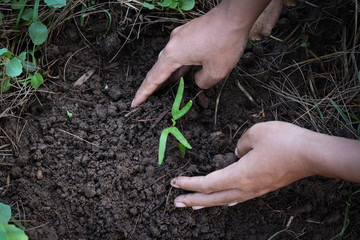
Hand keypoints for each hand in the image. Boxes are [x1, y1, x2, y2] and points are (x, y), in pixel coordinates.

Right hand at [132, 0, 270, 107]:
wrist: (234, 16)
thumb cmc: (225, 43)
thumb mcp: (216, 71)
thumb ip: (201, 82)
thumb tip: (197, 79)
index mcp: (174, 54)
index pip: (154, 78)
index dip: (144, 93)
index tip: (135, 103)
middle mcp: (173, 44)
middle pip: (159, 67)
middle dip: (154, 84)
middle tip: (148, 98)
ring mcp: (180, 36)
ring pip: (170, 59)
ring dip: (169, 74)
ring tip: (166, 88)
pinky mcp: (189, 33)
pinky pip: (179, 52)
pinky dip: (179, 64)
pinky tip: (183, 72)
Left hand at [170, 121, 316, 208]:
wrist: (313, 154)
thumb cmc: (284, 141)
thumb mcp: (256, 133)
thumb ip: (240, 144)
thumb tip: (238, 153)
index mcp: (240, 175)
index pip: (208, 183)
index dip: (190, 183)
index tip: (174, 182)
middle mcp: (246, 187)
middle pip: (213, 198)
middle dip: (193, 200)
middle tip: (175, 202)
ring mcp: (256, 190)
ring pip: (226, 200)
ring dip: (207, 202)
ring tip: (193, 204)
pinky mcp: (264, 187)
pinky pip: (239, 197)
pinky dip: (224, 199)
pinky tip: (224, 200)